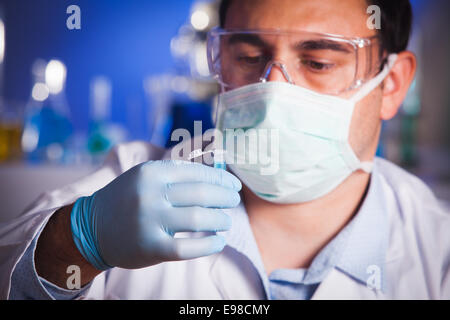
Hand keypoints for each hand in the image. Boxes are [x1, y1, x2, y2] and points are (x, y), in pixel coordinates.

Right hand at [70, 160, 241, 269]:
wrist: (91, 228)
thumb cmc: (127, 199)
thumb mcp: (145, 177)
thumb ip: (176, 174)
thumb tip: (216, 174)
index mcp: (152, 172)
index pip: (197, 172)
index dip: (221, 179)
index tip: (234, 185)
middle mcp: (150, 194)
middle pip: (202, 194)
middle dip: (225, 197)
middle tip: (234, 201)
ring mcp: (149, 221)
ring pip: (199, 218)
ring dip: (221, 220)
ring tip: (226, 221)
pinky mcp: (150, 247)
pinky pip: (188, 247)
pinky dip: (209, 245)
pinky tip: (218, 241)